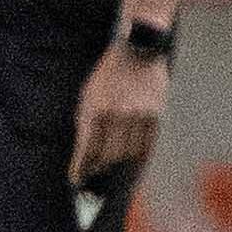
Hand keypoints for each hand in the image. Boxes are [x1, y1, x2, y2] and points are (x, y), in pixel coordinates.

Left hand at [71, 42, 166, 185]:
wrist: (137, 51)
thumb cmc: (108, 75)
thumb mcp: (88, 94)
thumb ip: (85, 122)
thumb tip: (85, 153)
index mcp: (96, 108)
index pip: (87, 148)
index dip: (80, 168)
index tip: (76, 180)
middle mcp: (117, 114)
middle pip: (108, 154)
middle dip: (99, 167)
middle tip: (93, 175)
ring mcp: (138, 115)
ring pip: (128, 153)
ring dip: (118, 162)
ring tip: (111, 166)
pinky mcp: (155, 115)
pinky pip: (146, 146)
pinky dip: (138, 157)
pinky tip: (132, 162)